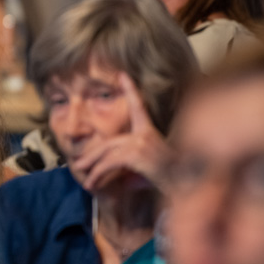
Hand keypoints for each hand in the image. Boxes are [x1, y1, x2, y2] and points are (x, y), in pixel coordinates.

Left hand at [72, 72, 172, 191]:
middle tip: (79, 164)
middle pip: (110, 141)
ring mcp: (141, 142)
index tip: (122, 74)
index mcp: (150, 132)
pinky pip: (110, 162)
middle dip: (93, 155)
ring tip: (85, 182)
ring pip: (107, 152)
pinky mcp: (136, 154)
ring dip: (93, 168)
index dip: (130, 90)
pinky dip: (98, 174)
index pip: (138, 107)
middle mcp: (145, 133)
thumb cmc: (171, 182)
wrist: (184, 188)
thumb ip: (134, 171)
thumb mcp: (149, 172)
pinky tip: (92, 184)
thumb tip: (123, 183)